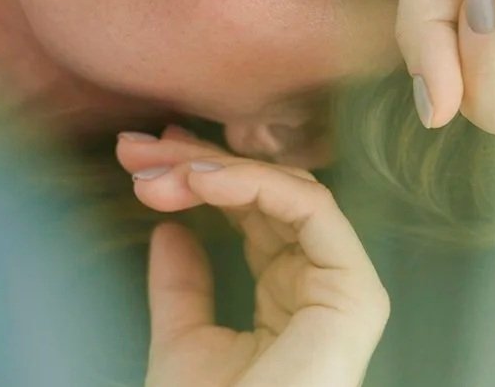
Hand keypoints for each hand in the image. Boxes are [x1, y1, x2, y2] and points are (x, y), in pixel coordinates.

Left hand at [116, 127, 389, 386]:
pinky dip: (256, 184)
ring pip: (287, 191)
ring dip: (219, 168)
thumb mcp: (182, 345)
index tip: (145, 159)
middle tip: (140, 149)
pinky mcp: (354, 294)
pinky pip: (313, 211)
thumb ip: (181, 287)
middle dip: (200, 162)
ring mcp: (341, 286)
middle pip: (266, 194)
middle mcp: (317, 282)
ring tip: (161, 167)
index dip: (202, 176)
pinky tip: (203, 179)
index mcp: (286, 293)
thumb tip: (168, 230)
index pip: (251, 212)